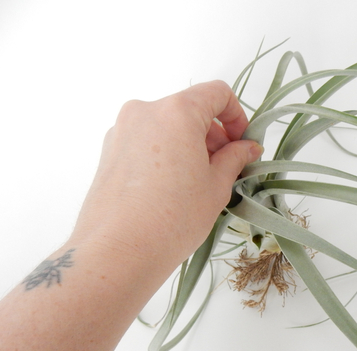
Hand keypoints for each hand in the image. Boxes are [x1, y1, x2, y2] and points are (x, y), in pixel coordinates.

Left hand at [71, 80, 262, 270]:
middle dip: (213, 135)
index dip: (237, 115)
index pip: (216, 93)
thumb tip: (247, 148)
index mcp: (176, 112)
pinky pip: (146, 142)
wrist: (118, 251)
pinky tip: (172, 189)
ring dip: (189, 145)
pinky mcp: (109, 152)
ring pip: (167, 127)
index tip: (242, 142)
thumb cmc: (172, 218)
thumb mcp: (216, 187)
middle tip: (226, 168)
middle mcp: (144, 112)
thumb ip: (235, 158)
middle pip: (189, 110)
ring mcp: (122, 131)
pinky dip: (165, 154)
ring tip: (198, 183)